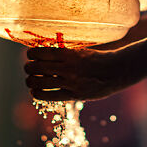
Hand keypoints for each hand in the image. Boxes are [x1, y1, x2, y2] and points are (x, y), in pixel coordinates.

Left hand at [24, 45, 138, 102]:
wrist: (118, 71)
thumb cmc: (99, 59)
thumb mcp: (82, 51)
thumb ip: (65, 53)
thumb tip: (45, 52)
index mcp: (71, 54)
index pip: (43, 52)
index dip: (32, 53)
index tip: (30, 54)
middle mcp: (69, 68)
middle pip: (37, 67)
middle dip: (29, 67)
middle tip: (28, 67)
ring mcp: (71, 82)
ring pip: (39, 82)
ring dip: (30, 81)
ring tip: (30, 80)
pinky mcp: (74, 95)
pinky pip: (49, 96)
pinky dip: (38, 94)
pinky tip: (35, 92)